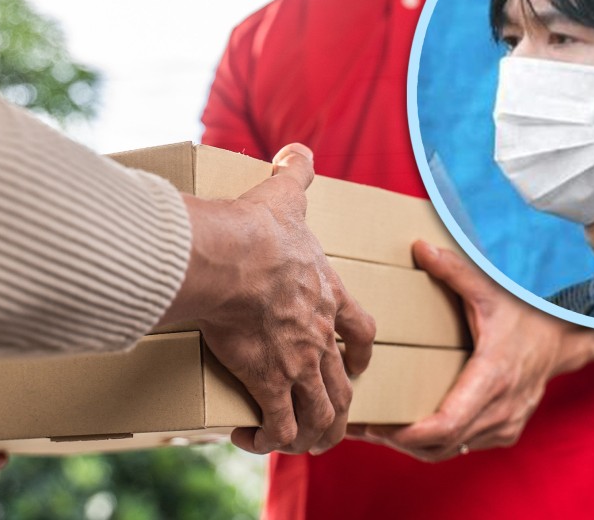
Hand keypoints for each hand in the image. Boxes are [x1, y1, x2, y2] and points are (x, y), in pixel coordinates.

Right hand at [158, 143, 375, 455]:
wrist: (233, 256)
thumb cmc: (258, 229)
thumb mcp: (284, 195)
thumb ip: (295, 173)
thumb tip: (296, 150)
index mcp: (326, 294)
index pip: (360, 330)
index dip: (361, 352)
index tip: (357, 365)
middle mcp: (318, 332)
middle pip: (343, 384)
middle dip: (339, 408)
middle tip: (329, 422)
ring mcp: (297, 359)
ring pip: (319, 412)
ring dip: (311, 434)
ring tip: (296, 443)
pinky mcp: (267, 379)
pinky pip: (277, 424)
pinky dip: (268, 438)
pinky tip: (250, 438)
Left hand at [348, 241, 593, 461]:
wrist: (564, 340)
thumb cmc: (524, 316)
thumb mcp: (491, 290)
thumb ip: (454, 271)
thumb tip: (419, 247)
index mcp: (493, 377)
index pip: (448, 424)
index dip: (410, 433)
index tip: (378, 425)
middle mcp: (500, 410)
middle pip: (441, 445)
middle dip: (399, 440)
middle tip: (363, 426)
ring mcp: (504, 426)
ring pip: (450, 451)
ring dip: (413, 446)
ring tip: (377, 429)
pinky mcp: (504, 432)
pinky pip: (463, 447)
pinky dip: (434, 444)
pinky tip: (408, 427)